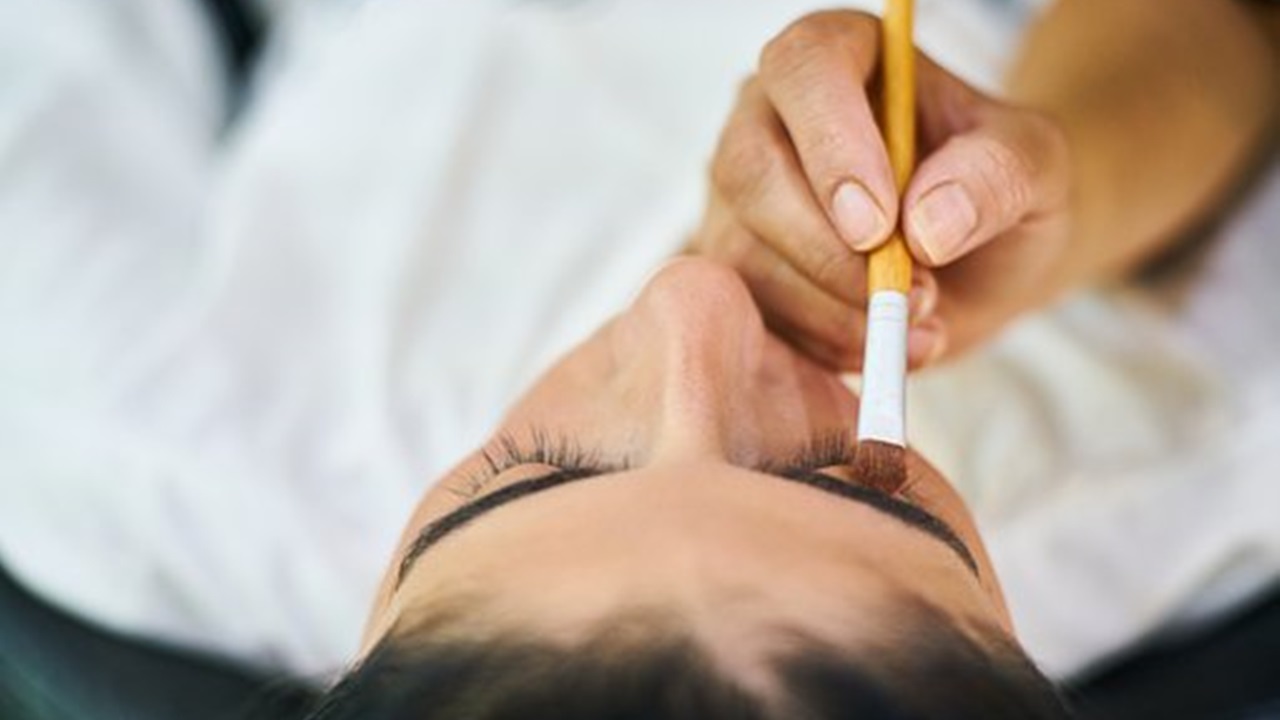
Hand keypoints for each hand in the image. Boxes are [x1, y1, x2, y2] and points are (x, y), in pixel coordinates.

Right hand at [689, 10, 1070, 370]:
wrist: (983, 257)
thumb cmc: (998, 186)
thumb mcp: (1034, 165)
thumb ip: (997, 173)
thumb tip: (926, 223)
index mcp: (838, 57)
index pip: (804, 67)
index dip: (831, 143)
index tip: (880, 224)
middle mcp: (770, 119)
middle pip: (749, 167)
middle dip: (824, 248)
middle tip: (909, 292)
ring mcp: (742, 200)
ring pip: (741, 252)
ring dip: (831, 307)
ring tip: (921, 322)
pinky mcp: (739, 272)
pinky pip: (753, 314)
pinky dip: (822, 343)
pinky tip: (885, 342)